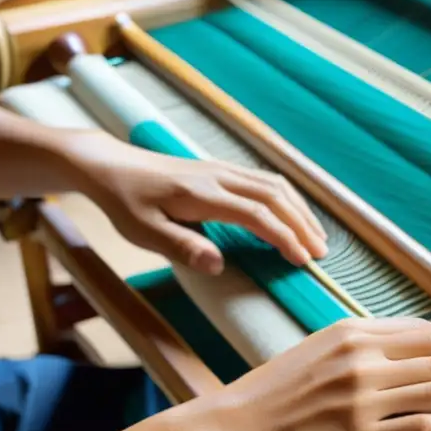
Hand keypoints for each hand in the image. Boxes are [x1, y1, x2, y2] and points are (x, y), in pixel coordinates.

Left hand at [62, 129, 327, 272]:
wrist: (111, 166)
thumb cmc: (125, 202)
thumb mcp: (142, 232)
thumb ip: (181, 247)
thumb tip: (218, 264)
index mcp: (203, 195)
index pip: (257, 215)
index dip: (283, 237)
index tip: (301, 260)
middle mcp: (220, 177)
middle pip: (275, 197)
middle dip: (302, 225)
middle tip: (319, 254)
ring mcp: (223, 169)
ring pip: (275, 185)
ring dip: (299, 210)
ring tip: (315, 236)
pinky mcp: (222, 169)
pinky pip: (266, 180)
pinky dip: (288, 199)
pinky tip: (293, 214)